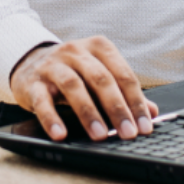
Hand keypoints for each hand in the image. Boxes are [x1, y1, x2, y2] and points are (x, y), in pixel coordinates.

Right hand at [10, 37, 156, 142]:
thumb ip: (124, 93)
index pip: (122, 74)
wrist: (30, 63)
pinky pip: (42, 100)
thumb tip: (152, 113)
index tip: (144, 126)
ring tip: (100, 135)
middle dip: (117, 108)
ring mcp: (53, 65)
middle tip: (127, 133)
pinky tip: (60, 134)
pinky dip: (52, 118)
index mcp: (98, 47)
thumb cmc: (73, 72)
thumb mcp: (99, 77)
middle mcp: (76, 51)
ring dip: (88, 113)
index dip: (136, 101)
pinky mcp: (33, 82)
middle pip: (101, 78)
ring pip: (73, 86)